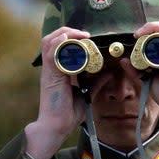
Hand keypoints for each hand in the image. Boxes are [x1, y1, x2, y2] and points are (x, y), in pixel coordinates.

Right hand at [24, 27, 88, 158]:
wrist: (57, 127)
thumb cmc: (68, 113)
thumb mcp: (86, 94)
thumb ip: (96, 83)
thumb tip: (109, 73)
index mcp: (59, 70)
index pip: (60, 45)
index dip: (72, 36)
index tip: (89, 37)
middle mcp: (52, 68)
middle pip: (52, 39)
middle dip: (68, 30)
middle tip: (86, 34)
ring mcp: (49, 71)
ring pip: (49, 42)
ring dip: (65, 34)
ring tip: (81, 35)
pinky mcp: (50, 76)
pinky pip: (51, 54)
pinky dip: (59, 43)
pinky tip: (69, 39)